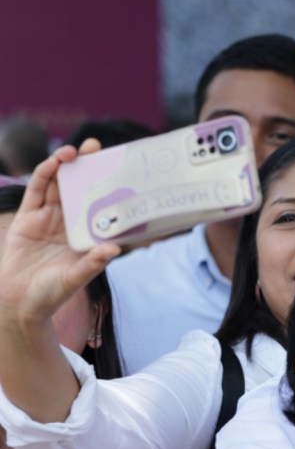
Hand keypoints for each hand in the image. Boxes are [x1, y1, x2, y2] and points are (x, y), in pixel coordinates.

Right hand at [0, 141, 119, 328]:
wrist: (20, 302)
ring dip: (65, 166)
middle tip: (98, 146)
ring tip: (76, 151)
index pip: (100, 205)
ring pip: (58, 185)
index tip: (120, 169)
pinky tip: (54, 163)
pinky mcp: (27, 217)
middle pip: (80, 188)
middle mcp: (69, 223)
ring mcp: (48, 218)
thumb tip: (114, 249)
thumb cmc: (53, 293)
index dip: (107, 187)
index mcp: (86, 235)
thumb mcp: (75, 278)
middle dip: (88, 167)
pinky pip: (36, 192)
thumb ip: (92, 263)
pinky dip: (44, 176)